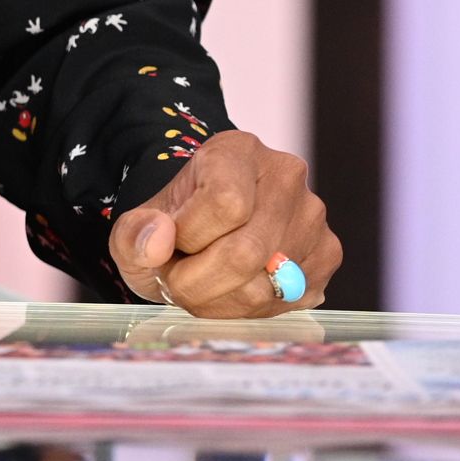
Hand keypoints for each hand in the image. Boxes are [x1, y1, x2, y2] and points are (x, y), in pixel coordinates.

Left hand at [108, 130, 340, 317]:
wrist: (208, 228)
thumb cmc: (176, 224)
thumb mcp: (139, 226)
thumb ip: (132, 234)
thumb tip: (159, 242)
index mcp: (237, 150)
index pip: (225, 203)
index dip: (190, 237)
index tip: (171, 242)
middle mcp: (285, 176)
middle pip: (246, 252)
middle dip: (197, 282)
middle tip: (177, 281)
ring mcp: (312, 217)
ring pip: (265, 287)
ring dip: (219, 301)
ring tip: (202, 282)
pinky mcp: (327, 255)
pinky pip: (286, 302)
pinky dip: (248, 310)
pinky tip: (231, 289)